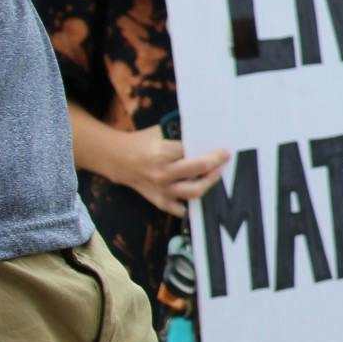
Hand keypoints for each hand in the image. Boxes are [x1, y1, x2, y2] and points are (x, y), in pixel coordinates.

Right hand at [102, 125, 229, 216]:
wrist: (117, 159)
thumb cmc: (143, 142)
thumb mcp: (161, 131)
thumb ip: (182, 133)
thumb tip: (209, 132)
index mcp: (162, 153)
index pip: (193, 152)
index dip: (212, 152)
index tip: (225, 151)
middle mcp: (162, 173)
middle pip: (198, 170)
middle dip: (215, 164)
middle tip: (224, 160)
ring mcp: (161, 190)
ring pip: (194, 191)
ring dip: (209, 183)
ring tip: (216, 175)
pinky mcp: (160, 202)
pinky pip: (182, 210)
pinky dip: (193, 206)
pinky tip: (204, 198)